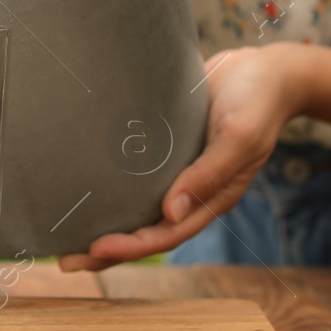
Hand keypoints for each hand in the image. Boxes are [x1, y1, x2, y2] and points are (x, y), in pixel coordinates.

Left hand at [59, 43, 311, 271]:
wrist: (265, 70)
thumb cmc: (258, 102)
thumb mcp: (240, 137)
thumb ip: (209, 174)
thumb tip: (171, 213)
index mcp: (213, 198)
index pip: (167, 234)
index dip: (131, 247)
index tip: (95, 249)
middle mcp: (192, 192)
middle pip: (145, 231)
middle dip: (107, 250)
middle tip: (65, 260)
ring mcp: (178, 171)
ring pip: (137, 208)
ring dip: (105, 223)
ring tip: (65, 234)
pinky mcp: (168, 149)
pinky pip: (137, 177)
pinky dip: (113, 188)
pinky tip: (83, 187)